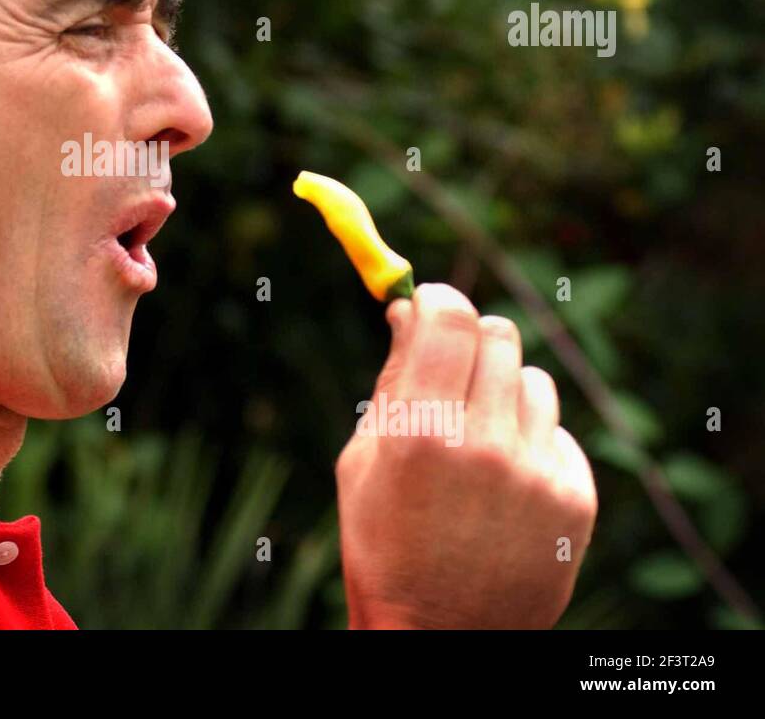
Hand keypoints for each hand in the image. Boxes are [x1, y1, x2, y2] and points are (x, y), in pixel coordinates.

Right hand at [336, 283, 597, 628]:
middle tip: (450, 369)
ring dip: (503, 393)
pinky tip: (503, 483)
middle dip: (470, 341)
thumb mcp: (362, 460)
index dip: (439, 300)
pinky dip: (530, 442)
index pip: (451, 316)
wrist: (438, 636)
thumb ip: (391, 381)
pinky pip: (556, 433)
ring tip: (478, 440)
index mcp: (419, 433)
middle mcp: (484, 445)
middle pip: (498, 335)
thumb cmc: (382, 542)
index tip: (430, 305)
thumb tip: (408, 310)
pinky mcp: (575, 499)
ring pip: (533, 381)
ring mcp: (535, 473)